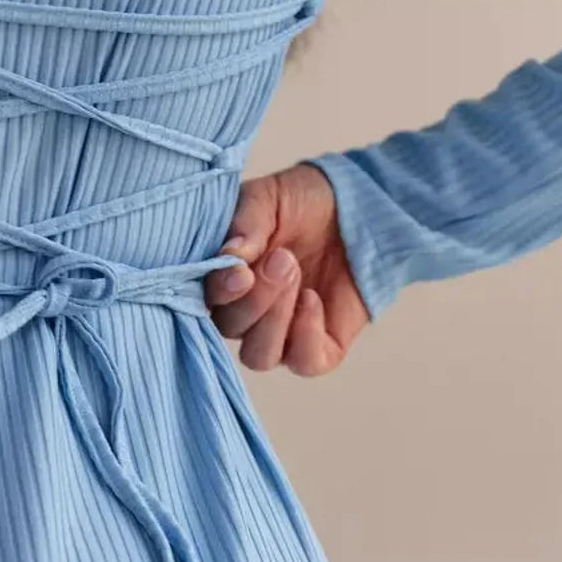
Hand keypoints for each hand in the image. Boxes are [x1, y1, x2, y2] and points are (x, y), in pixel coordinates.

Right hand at [204, 163, 368, 376]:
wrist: (356, 206)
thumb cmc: (301, 202)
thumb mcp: (268, 199)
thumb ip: (245, 224)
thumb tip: (229, 255)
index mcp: (223, 281)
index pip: (204, 304)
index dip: (219, 294)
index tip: (240, 273)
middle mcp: (246, 313)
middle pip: (232, 330)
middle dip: (256, 299)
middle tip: (283, 259)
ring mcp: (282, 334)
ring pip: (259, 356)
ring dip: (275, 320)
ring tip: (295, 275)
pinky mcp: (320, 346)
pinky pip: (304, 362)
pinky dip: (306, 335)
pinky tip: (313, 299)